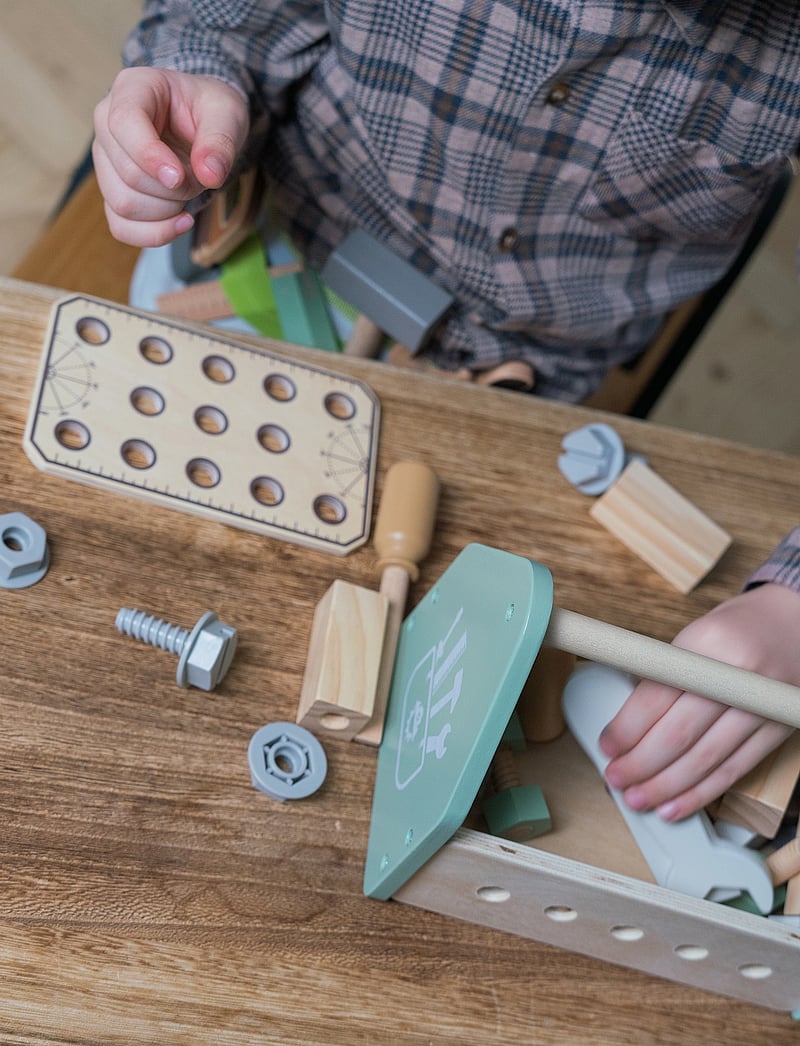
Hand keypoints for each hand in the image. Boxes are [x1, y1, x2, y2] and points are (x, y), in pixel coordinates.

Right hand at [92, 67, 248, 246]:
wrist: (202, 123)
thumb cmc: (210, 110)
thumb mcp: (227, 113)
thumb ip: (220, 140)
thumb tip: (210, 175)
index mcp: (133, 89)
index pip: (123, 123)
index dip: (149, 156)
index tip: (179, 178)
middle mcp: (108, 122)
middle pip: (127, 173)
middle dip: (174, 189)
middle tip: (201, 178)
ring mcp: (106, 159)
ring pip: (123, 203)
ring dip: (166, 211)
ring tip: (191, 193)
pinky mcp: (112, 190)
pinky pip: (121, 226)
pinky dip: (154, 233)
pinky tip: (182, 222)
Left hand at [598, 582, 799, 820]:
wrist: (794, 624)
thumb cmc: (735, 631)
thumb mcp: (695, 637)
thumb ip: (666, 677)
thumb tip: (626, 726)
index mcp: (706, 644)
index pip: (657, 695)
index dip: (627, 728)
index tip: (607, 746)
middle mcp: (737, 675)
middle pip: (679, 733)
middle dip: (641, 763)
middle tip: (616, 778)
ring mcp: (762, 705)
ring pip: (706, 759)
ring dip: (667, 786)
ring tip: (639, 799)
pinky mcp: (779, 729)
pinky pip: (735, 769)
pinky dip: (702, 792)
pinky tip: (676, 805)